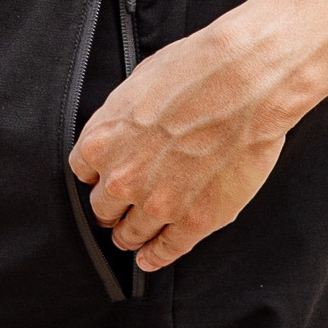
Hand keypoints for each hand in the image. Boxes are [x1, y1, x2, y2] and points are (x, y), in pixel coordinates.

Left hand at [67, 0, 299, 272]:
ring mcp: (158, 204)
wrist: (243, 81)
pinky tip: (151, 257)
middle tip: (119, 208)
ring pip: (130, 234)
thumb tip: (121, 133)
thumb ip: (121, 120)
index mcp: (103, 141)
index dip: (97, 174)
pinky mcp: (194, 221)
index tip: (104, 178)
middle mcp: (123, 179)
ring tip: (132, 237)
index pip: (84, 172)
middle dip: (111, 207)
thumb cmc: (195, 71)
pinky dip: (156, 256)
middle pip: (103, 208)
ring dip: (130, 235)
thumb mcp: (138, 83)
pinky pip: (166, 251)